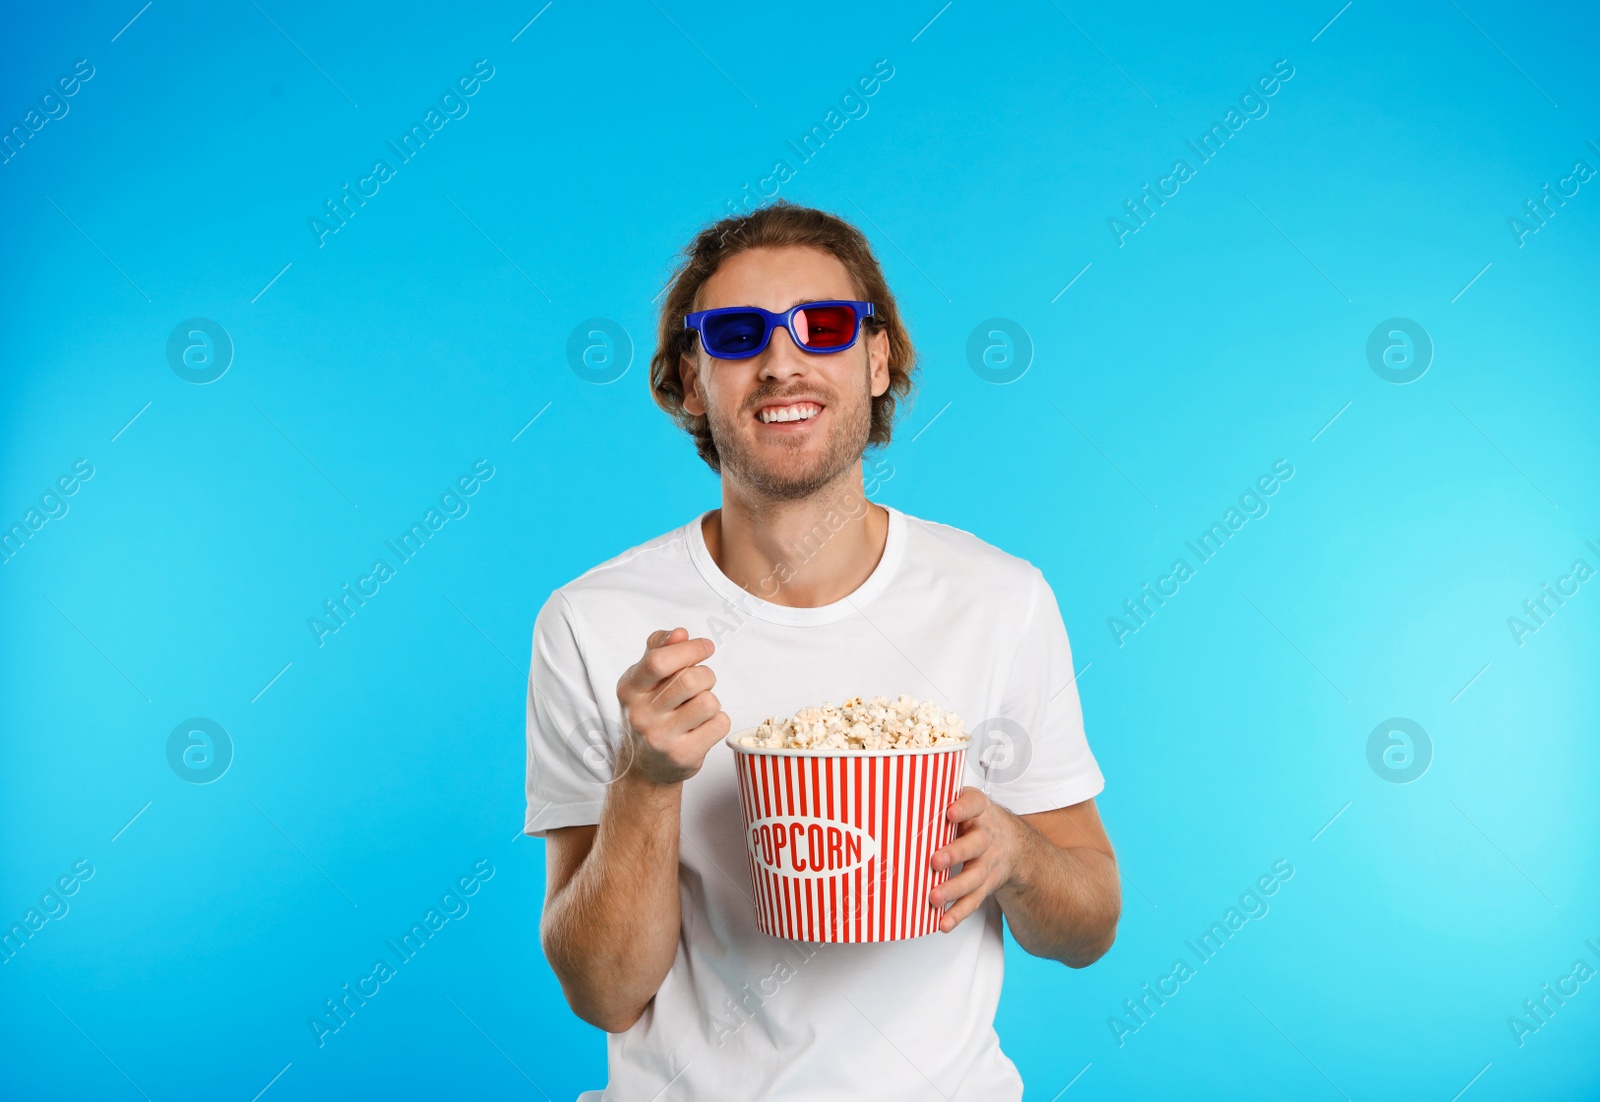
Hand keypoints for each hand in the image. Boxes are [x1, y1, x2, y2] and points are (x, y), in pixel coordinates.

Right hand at [614, 627, 729, 786]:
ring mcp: (661, 738)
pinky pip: (719, 724)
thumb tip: (680, 633)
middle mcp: (641, 715)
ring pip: (709, 702)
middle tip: (703, 682)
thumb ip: (660, 649)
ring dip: (712, 700)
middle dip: (706, 675)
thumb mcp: (644, 679)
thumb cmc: (650, 713)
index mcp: (630, 689)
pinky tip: (702, 726)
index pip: (660, 661)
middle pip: (691, 680)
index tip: (706, 647)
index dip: (690, 649)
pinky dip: (718, 721)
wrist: (644, 766)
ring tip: (699, 707)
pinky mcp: (683, 755)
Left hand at [929, 787, 1017, 932]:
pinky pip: (974, 900)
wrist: (1012, 842)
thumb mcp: (965, 802)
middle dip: (955, 853)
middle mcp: (987, 836)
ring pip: (975, 877)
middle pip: (976, 845)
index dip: (963, 808)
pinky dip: (959, 913)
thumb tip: (898, 796)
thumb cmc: (975, 819)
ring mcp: (989, 862)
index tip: (950, 813)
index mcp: (979, 810)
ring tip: (935, 897)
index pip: (974, 804)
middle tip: (935, 861)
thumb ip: (940, 799)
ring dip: (954, 888)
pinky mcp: (987, 884)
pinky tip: (944, 922)